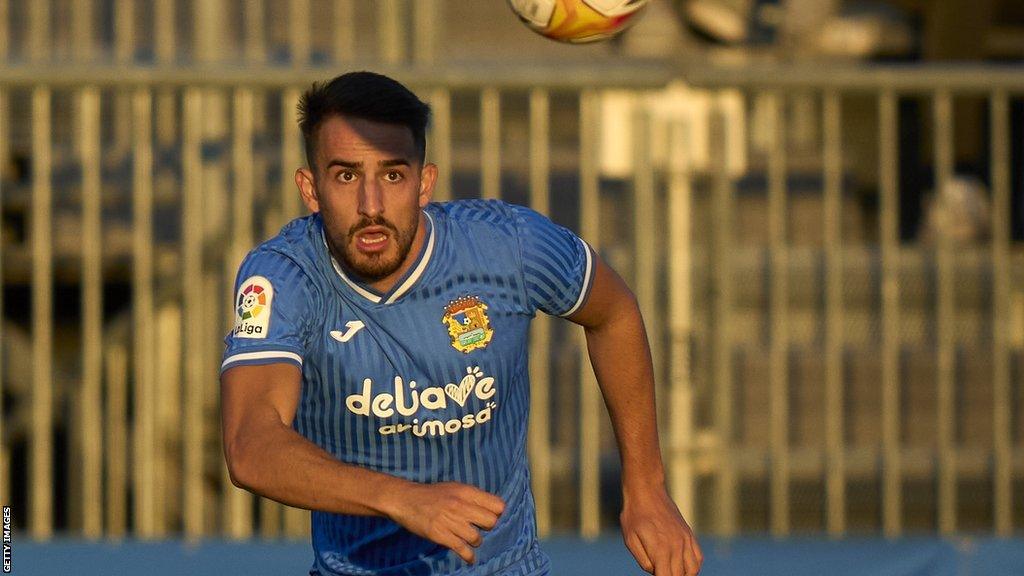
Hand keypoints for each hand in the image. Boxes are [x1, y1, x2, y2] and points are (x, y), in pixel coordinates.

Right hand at [383, 481, 504, 564]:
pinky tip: (470, 558)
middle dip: (488, 527)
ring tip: (469, 540)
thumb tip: (492, 509)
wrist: (406, 500)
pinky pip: (462, 550)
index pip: (497, 505)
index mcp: (466, 492)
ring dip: (475, 541)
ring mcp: (451, 521)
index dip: (497, 513)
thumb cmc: (432, 495)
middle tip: (479, 528)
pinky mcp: (441, 535)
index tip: (491, 517)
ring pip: (477, 538)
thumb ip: (472, 497)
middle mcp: (461, 506)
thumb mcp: (454, 488)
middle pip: (491, 522)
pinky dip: (468, 556)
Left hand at [620, 485, 702, 575]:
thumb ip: (643, 560)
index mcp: (660, 550)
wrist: (646, 491)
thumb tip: (655, 572)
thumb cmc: (634, 515)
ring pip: (693, 570)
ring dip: (684, 575)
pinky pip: (698, 557)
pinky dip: (693, 566)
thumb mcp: (630, 539)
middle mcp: (677, 546)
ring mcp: (685, 539)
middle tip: (660, 570)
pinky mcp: (688, 533)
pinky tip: (683, 566)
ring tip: (672, 571)